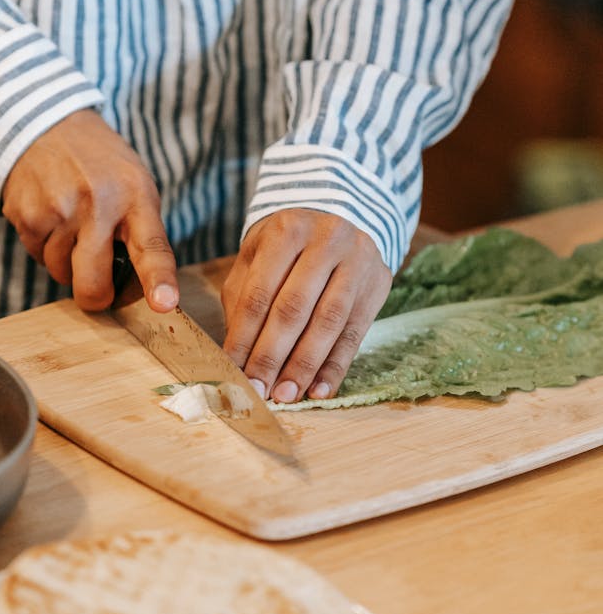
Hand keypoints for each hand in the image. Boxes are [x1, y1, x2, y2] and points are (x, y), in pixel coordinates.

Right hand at [2, 109, 178, 311]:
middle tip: (101, 282)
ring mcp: (57, 212)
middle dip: (97, 295)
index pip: (151, 248)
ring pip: (62, 275)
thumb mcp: (136, 185)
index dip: (158, 280)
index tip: (163, 303)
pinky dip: (47, 249)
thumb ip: (143, 234)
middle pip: (93, 285)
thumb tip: (142, 292)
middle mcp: (96, 205)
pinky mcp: (26, 216)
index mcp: (135, 197)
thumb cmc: (100, 166)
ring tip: (73, 227)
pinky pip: (39, 259)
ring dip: (69, 264)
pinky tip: (53, 219)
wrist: (45, 125)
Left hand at [222, 209, 391, 402]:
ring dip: (305, 366)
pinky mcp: (378, 283)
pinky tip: (320, 390)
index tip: (234, 372)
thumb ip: (242, 301)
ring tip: (287, 395)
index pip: (259, 294)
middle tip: (259, 390)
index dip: (245, 337)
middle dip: (273, 356)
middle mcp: (326, 240)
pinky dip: (336, 366)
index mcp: (286, 231)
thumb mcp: (257, 259)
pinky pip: (355, 333)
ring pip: (328, 322)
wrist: (339, 218)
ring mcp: (357, 261)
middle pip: (294, 309)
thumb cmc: (286, 249)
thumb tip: (235, 357)